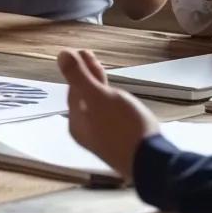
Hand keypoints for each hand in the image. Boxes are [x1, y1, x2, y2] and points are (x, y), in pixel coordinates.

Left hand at [58, 48, 159, 181]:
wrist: (151, 161)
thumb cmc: (122, 127)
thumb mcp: (97, 96)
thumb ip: (78, 76)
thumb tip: (61, 55)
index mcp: (77, 123)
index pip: (73, 91)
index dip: (76, 69)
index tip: (82, 52)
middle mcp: (87, 132)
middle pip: (84, 98)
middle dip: (86, 75)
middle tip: (89, 54)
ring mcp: (104, 137)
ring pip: (97, 105)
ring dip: (98, 84)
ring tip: (101, 68)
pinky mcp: (121, 139)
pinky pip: (110, 113)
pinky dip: (110, 98)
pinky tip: (118, 94)